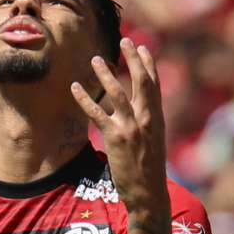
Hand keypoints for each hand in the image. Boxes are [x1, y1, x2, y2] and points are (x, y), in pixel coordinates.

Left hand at [70, 38, 167, 212]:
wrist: (149, 194)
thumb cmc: (149, 171)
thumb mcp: (153, 144)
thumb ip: (147, 125)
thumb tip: (139, 115)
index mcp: (157, 120)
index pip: (155, 86)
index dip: (148, 65)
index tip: (141, 48)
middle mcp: (147, 120)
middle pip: (141, 82)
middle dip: (133, 59)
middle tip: (125, 40)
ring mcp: (132, 128)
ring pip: (118, 94)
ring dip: (106, 74)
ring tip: (95, 59)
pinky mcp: (116, 138)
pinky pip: (98, 114)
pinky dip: (85, 99)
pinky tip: (75, 87)